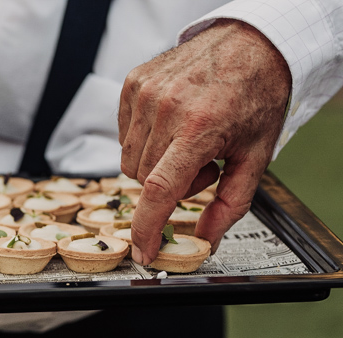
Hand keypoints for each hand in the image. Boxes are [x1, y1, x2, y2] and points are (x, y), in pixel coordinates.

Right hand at [118, 19, 290, 264]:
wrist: (250, 42)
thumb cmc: (256, 94)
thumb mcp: (256, 155)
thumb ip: (231, 204)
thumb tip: (206, 240)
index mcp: (200, 127)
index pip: (159, 190)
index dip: (147, 228)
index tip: (144, 250)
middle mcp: (167, 108)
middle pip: (144, 180)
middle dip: (170, 185)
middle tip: (202, 166)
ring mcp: (145, 93)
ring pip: (130, 161)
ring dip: (155, 164)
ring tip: (187, 144)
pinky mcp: (132, 84)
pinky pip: (125, 135)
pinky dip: (145, 141)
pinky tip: (171, 127)